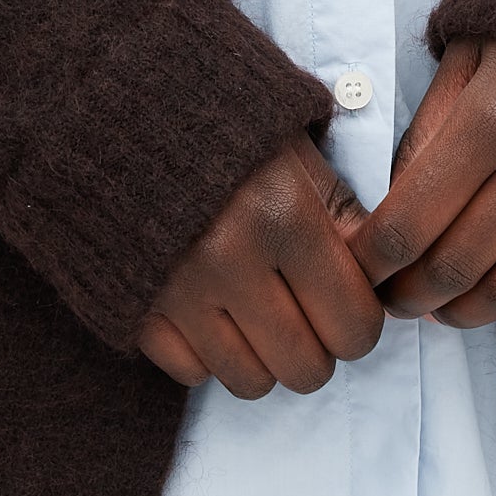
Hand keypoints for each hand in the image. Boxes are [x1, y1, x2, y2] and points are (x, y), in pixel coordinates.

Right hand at [137, 136, 387, 399]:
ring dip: (264, 358)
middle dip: (317, 349)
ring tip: (257, 313)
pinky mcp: (135, 307)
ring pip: (251, 382)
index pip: (353, 324)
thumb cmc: (224, 132)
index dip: (360, 321)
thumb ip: (342, 218)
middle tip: (304, 313)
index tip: (346, 302)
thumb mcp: (296, 154)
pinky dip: (207, 354)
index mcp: (283, 214)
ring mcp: (176, 291)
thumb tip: (376, 283)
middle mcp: (230, 260)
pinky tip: (210, 312)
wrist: (119, 113)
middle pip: (306, 369)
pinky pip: (192, 374)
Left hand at [348, 41, 495, 327]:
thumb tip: (394, 221)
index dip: (373, 264)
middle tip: (393, 301)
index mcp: (494, 116)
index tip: (358, 274)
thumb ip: (425, 137)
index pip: (411, 224)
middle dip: (411, 297)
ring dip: (467, 313)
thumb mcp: (465, 58)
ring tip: (442, 307)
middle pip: (458, 266)